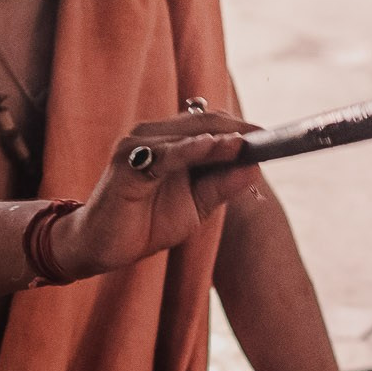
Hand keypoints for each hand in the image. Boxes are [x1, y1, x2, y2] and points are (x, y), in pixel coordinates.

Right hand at [59, 107, 260, 276]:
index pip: (211, 124)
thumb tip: (256, 168)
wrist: (100, 248)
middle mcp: (152, 135)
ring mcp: (137, 145)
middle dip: (237, 130)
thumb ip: (220, 186)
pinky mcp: (127, 164)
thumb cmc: (145, 224)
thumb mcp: (194, 207)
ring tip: (247, 142)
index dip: (241, 128)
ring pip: (186, 135)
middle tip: (267, 137)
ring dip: (219, 138)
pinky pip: (165, 155)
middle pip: (203, 122)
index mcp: (170, 141)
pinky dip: (190, 150)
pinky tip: (213, 148)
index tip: (271, 137)